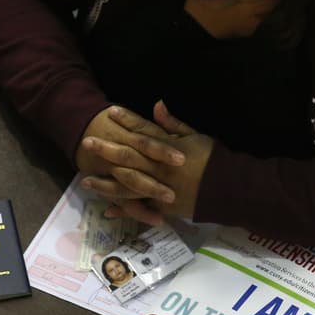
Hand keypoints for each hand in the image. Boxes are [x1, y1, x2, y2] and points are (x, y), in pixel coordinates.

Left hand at [92, 102, 212, 224]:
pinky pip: (140, 209)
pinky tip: (107, 211)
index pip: (144, 130)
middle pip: (129, 156)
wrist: (229, 188)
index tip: (110, 112)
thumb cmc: (213, 159)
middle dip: (107, 149)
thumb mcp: (195, 136)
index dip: (127, 120)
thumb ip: (173, 124)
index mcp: (168, 147)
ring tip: (85, 180)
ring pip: (128, 185)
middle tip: (87, 142)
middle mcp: (160, 167)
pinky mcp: (163, 206)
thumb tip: (156, 104)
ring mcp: (160, 188)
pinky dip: (125, 210)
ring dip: (106, 183)